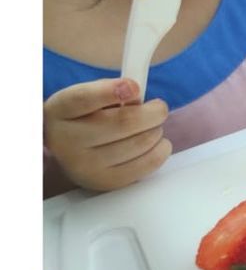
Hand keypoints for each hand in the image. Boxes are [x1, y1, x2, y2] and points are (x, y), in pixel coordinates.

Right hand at [44, 78, 170, 191]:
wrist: (68, 149)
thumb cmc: (85, 115)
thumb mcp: (88, 94)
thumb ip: (109, 88)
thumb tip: (134, 92)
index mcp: (61, 110)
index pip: (83, 98)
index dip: (111, 91)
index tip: (133, 87)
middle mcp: (66, 141)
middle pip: (124, 122)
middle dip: (153, 111)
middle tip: (157, 108)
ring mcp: (84, 166)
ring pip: (139, 143)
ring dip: (156, 130)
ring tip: (151, 126)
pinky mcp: (103, 182)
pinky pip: (145, 165)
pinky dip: (160, 149)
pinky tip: (155, 142)